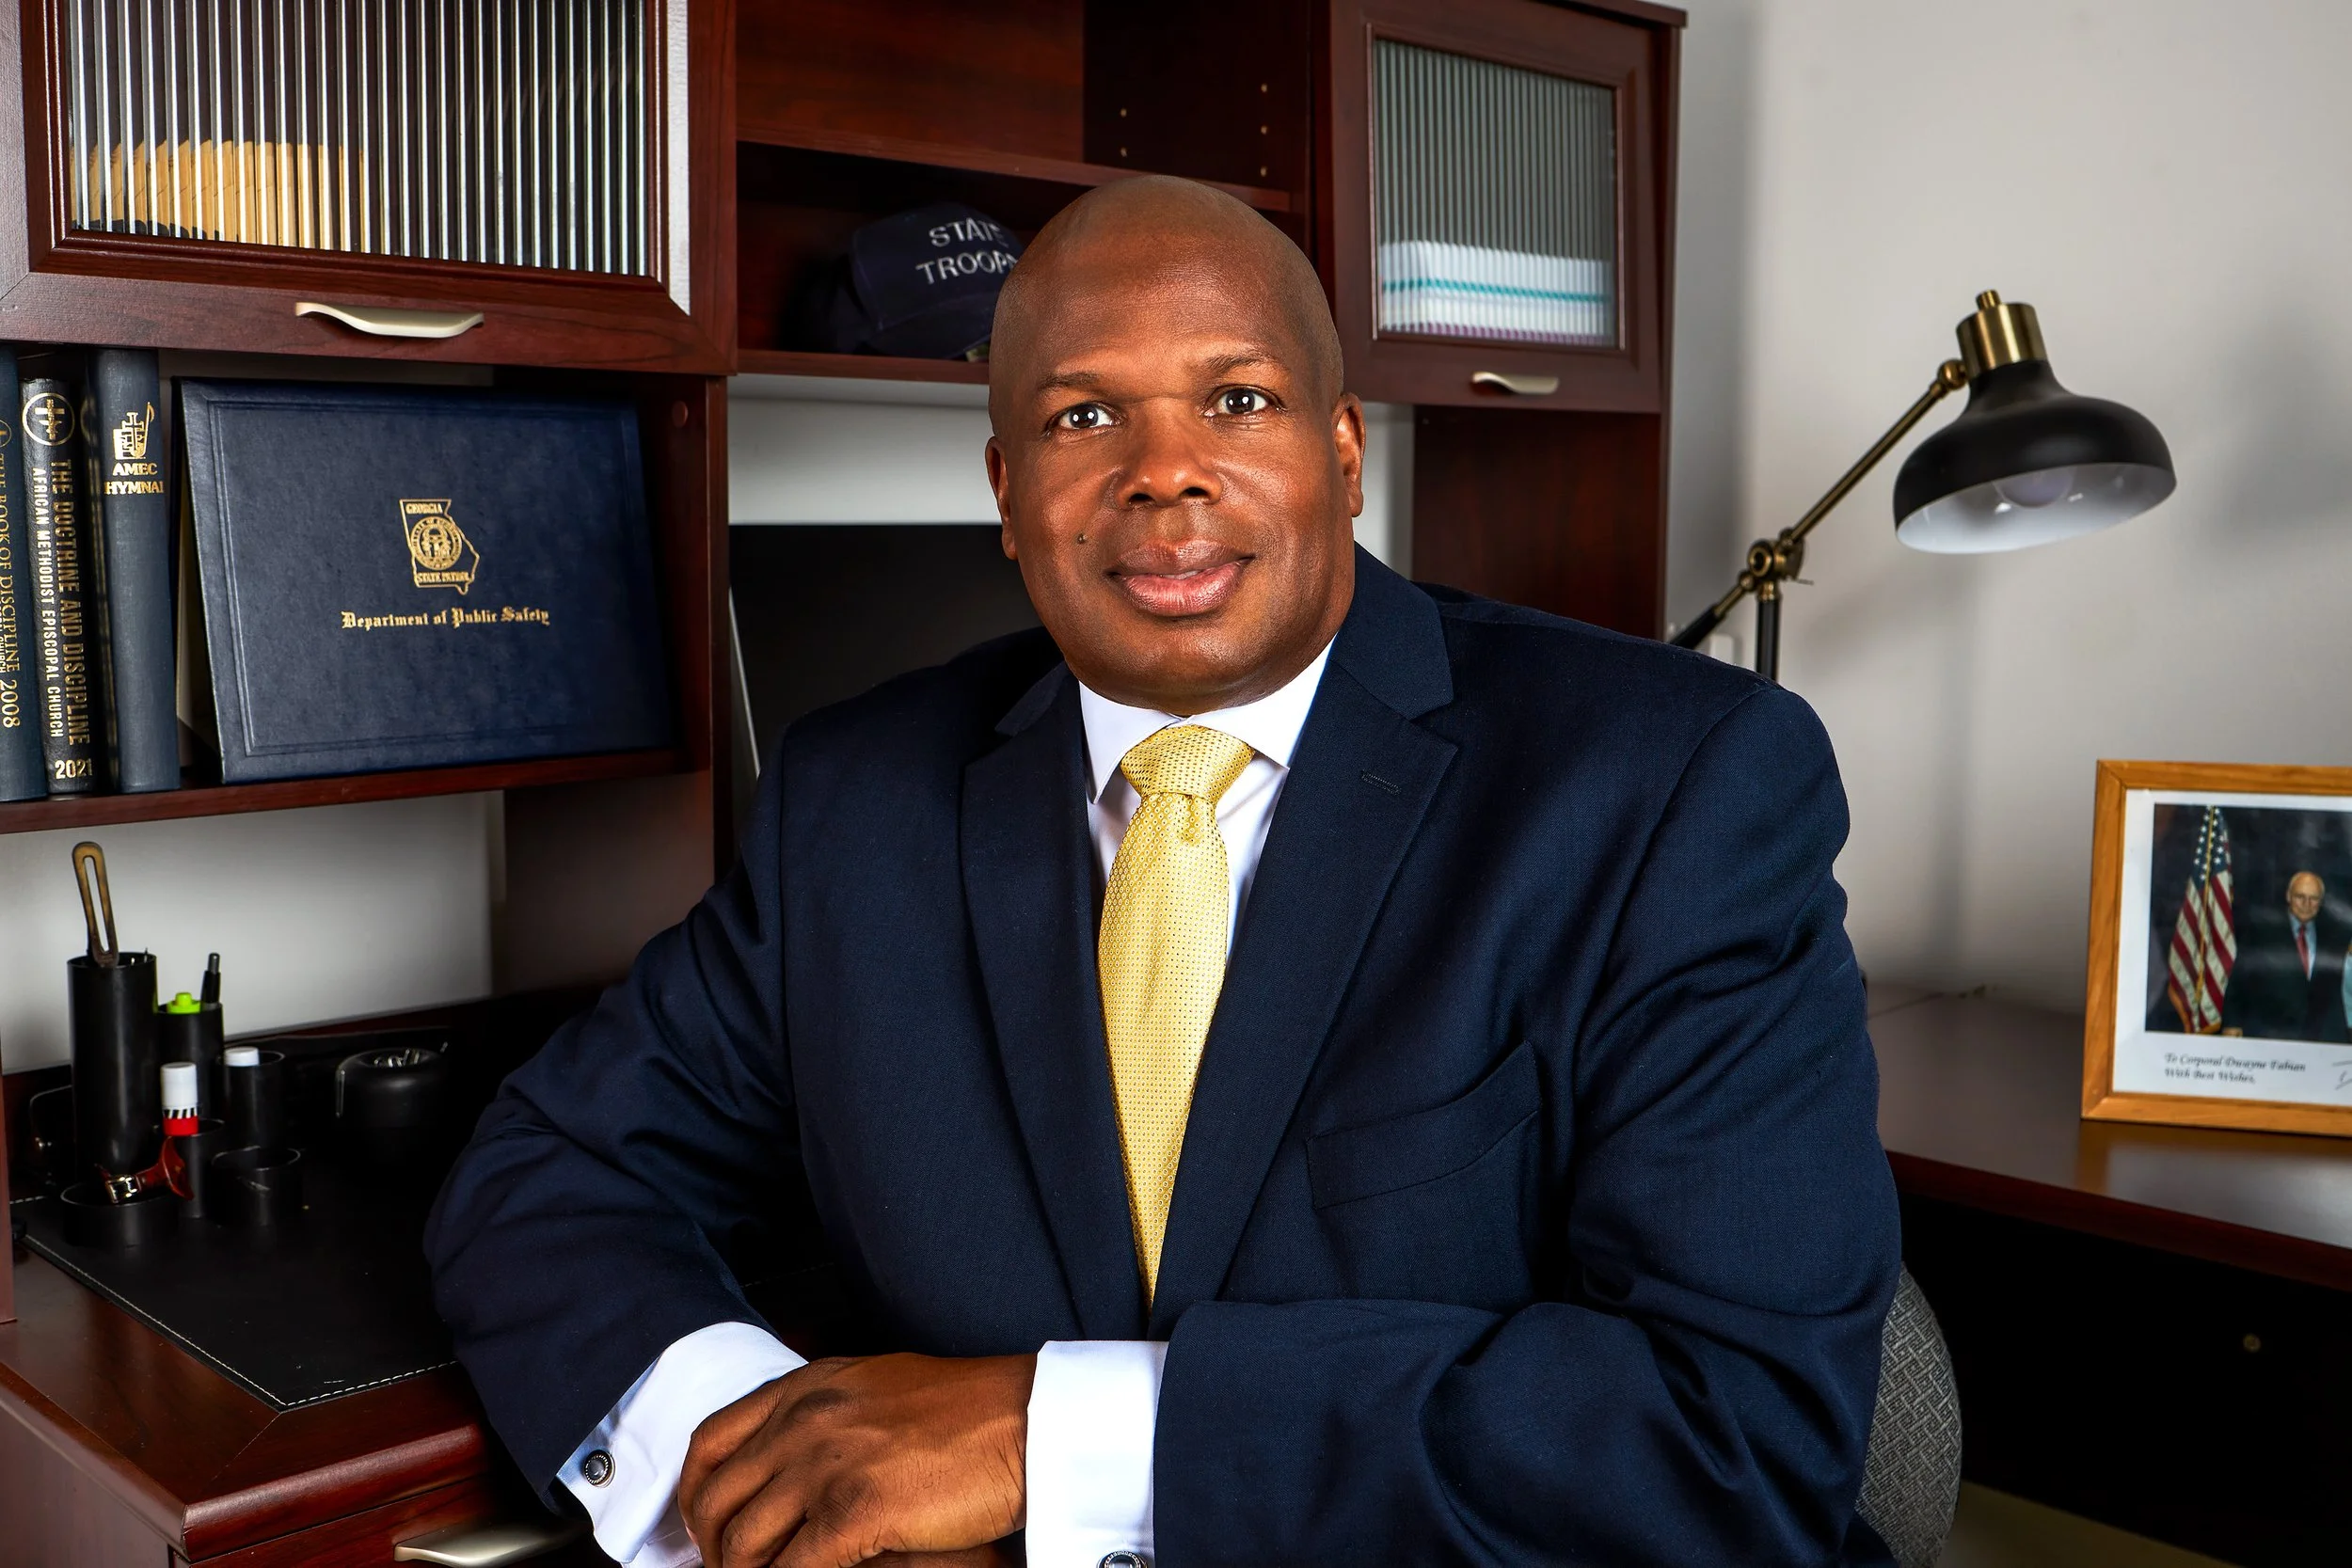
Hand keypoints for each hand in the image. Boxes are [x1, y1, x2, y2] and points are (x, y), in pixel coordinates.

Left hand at [679, 1352, 1034, 1567]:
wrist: (1025, 1419)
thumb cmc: (969, 1408)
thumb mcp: (876, 1387)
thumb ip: (826, 1413)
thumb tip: (792, 1455)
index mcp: (807, 1387)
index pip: (711, 1441)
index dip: (695, 1495)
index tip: (702, 1526)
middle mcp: (805, 1420)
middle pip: (716, 1498)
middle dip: (713, 1549)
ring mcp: (827, 1465)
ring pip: (744, 1542)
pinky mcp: (855, 1511)